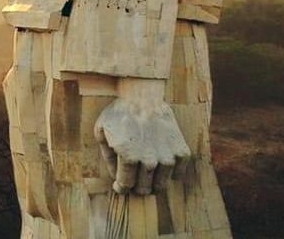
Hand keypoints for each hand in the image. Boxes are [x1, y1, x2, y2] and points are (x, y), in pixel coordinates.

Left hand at [94, 79, 190, 194]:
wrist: (144, 94)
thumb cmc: (120, 112)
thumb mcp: (102, 131)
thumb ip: (107, 157)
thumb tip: (116, 177)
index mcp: (127, 155)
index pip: (126, 185)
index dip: (122, 188)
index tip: (120, 187)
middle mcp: (149, 159)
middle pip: (144, 188)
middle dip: (137, 187)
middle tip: (135, 182)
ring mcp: (167, 156)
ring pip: (161, 184)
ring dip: (153, 184)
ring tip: (147, 177)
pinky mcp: (181, 151)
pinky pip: (178, 174)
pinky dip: (171, 174)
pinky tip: (162, 167)